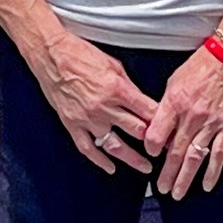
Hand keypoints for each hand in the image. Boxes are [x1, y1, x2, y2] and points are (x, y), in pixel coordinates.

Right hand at [25, 26, 158, 175]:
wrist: (51, 55)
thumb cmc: (80, 54)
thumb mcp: (114, 65)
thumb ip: (129, 87)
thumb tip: (142, 102)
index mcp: (117, 89)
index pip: (147, 111)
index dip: (162, 123)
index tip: (171, 130)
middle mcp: (103, 107)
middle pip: (136, 131)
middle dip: (152, 141)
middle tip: (163, 149)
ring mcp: (87, 118)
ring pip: (114, 145)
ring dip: (132, 158)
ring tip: (145, 167)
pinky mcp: (72, 124)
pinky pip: (87, 148)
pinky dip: (99, 161)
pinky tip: (110, 167)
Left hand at [138, 46, 222, 197]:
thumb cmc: (201, 65)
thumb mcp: (173, 81)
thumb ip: (165, 107)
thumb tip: (159, 129)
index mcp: (174, 103)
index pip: (157, 134)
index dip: (151, 148)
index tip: (150, 155)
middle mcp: (191, 116)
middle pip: (175, 151)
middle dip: (166, 173)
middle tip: (161, 188)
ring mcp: (210, 123)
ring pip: (195, 157)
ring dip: (185, 177)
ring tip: (177, 192)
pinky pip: (219, 153)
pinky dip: (213, 171)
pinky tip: (206, 184)